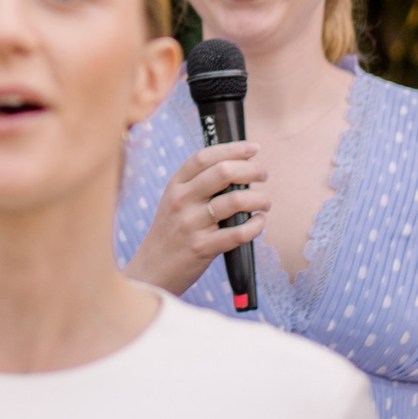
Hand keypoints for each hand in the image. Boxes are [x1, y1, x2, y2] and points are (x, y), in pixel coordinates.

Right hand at [124, 140, 266, 296]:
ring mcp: (191, 224)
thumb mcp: (174, 202)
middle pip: (223, 172)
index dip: (232, 149)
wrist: (152, 269)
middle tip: (264, 175)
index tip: (254, 148)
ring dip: (260, 199)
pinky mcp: (203, 247)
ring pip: (236, 201)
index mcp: (175, 185)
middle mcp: (182, 200)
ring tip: (265, 203)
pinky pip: (239, 233)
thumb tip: (237, 167)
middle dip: (252, 170)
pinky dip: (256, 225)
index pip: (205, 157)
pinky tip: (259, 223)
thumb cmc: (171, 233)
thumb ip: (197, 185)